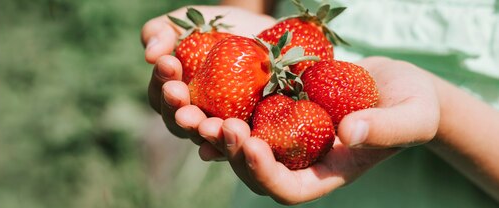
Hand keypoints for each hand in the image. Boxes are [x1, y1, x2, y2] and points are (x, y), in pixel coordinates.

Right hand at [142, 6, 274, 143]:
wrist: (262, 34)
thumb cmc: (216, 27)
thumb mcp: (187, 22)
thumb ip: (161, 32)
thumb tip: (151, 55)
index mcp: (173, 96)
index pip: (161, 95)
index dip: (162, 80)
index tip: (168, 63)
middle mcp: (194, 118)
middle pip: (180, 124)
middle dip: (179, 112)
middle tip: (179, 99)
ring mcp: (220, 129)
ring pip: (209, 140)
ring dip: (206, 133)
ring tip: (211, 124)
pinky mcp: (249, 133)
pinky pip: (241, 145)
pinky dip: (238, 145)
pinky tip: (240, 138)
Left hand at [189, 57, 440, 203]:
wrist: (397, 85)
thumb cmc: (412, 106)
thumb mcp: (411, 117)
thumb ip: (385, 130)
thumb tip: (348, 133)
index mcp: (324, 174)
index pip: (287, 189)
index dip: (264, 173)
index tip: (251, 145)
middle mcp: (297, 161)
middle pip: (253, 170)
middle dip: (231, 152)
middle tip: (218, 126)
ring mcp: (284, 136)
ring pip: (239, 144)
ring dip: (216, 131)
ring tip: (197, 112)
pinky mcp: (276, 110)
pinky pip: (243, 113)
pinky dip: (222, 106)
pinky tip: (204, 94)